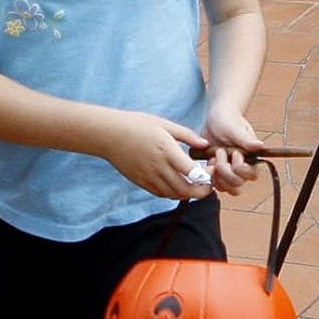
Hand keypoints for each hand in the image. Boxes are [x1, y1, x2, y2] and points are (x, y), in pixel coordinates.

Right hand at [100, 111, 214, 200]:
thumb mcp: (163, 123)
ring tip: (193, 186)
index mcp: (167, 150)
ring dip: (187, 194)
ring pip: (174, 195)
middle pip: (185, 190)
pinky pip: (160, 193)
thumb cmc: (136, 124)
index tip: (210, 174)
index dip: (205, 177)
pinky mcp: (140, 181)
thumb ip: (186, 135)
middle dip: (200, 192)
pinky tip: (176, 185)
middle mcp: (159, 166)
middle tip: (207, 187)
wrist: (108, 134)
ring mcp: (149, 176)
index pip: (192, 172)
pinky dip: (172, 193)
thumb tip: (204, 144)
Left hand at [200, 107, 260, 194]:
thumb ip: (245, 139)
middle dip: (225, 171)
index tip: (234, 152)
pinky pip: (215, 184)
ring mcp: (229, 171)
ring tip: (213, 157)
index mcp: (251, 158)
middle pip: (237, 184)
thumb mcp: (234, 128)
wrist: (215, 118)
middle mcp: (242, 168)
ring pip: (226, 187)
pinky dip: (209, 175)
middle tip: (219, 152)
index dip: (240, 168)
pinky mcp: (218, 172)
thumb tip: (260, 146)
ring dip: (216, 175)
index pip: (251, 175)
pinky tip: (208, 161)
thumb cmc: (227, 120)